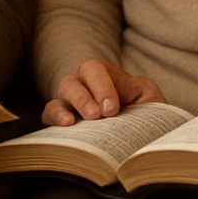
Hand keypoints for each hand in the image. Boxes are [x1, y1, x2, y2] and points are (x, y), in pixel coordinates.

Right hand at [43, 59, 165, 126]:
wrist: (131, 124)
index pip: (95, 70)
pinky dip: (54, 119)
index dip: (101, 87)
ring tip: (73, 123)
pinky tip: (65, 127)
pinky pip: (49, 115)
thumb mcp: (148, 97)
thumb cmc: (139, 106)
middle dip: (84, 98)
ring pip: (59, 98)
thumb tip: (149, 113)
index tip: (112, 109)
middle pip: (73, 82)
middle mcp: (80, 82)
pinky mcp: (58, 117)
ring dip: (65, 110)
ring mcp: (67, 100)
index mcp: (101, 72)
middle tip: (97, 116)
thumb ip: (149, 99)